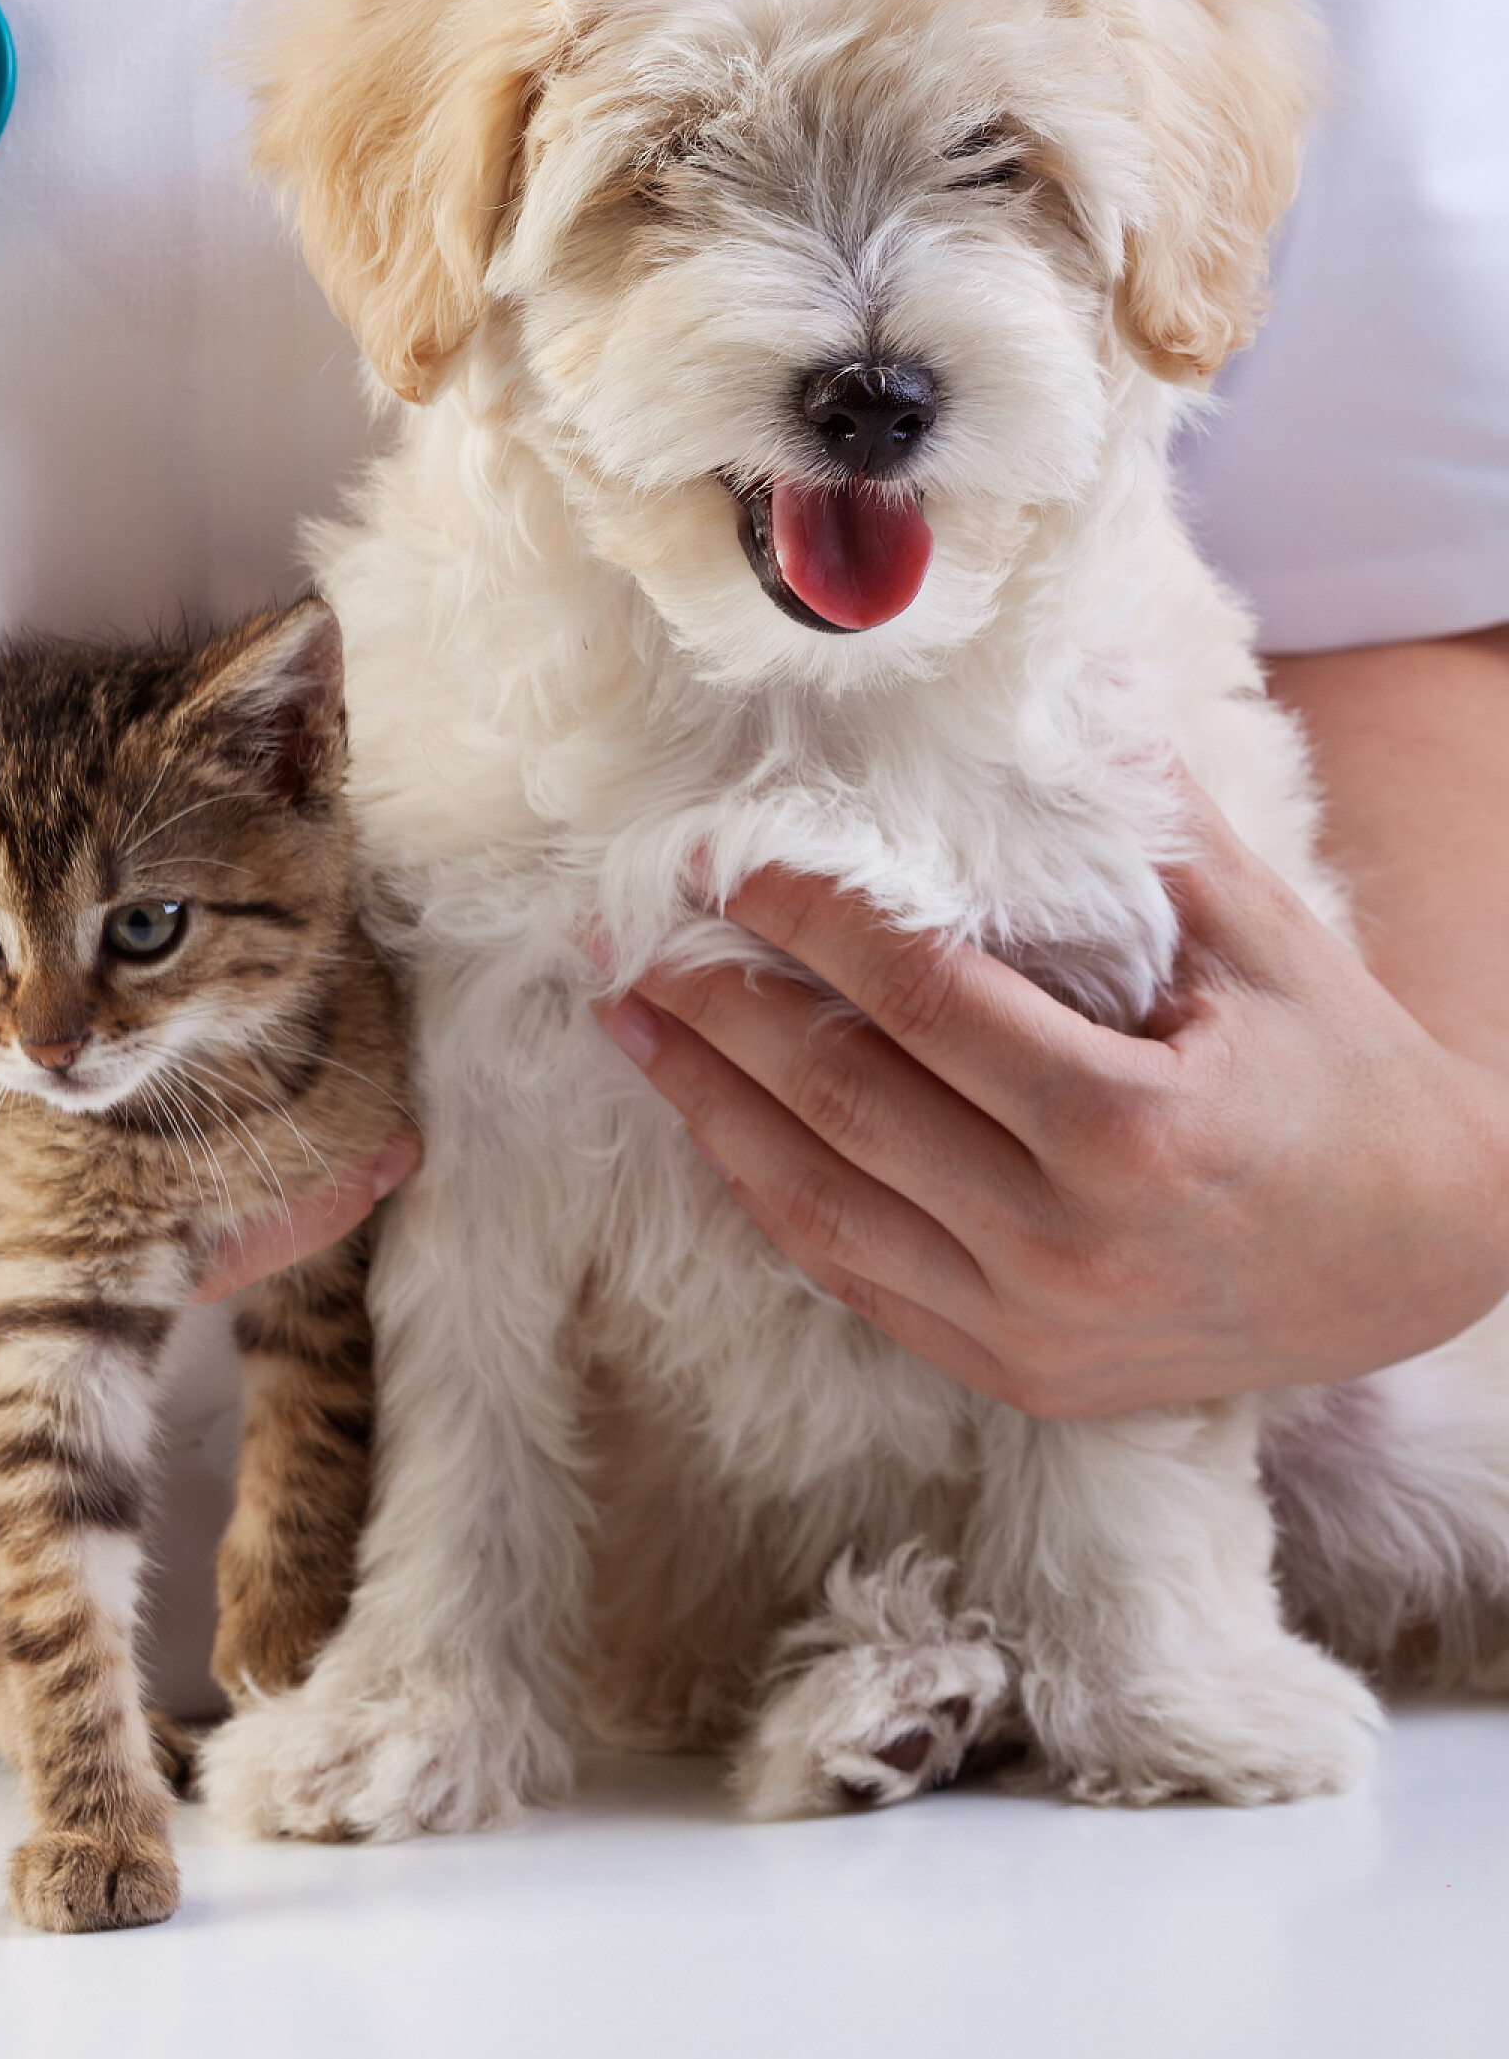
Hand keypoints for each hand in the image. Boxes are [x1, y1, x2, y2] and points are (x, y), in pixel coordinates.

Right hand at [0, 842, 416, 1396]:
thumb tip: (73, 745)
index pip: (179, 1195)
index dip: (301, 1170)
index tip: (397, 1146)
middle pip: (150, 1237)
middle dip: (240, 1170)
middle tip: (359, 1139)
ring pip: (87, 1261)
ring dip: (146, 1198)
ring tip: (217, 1140)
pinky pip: (16, 1286)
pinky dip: (56, 1226)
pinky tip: (74, 1172)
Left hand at [595, 775, 1508, 1416]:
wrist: (1430, 1262)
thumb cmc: (1348, 1082)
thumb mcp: (1264, 942)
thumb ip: (1146, 827)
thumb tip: (1062, 682)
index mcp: (1125, 1131)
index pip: (912, 1001)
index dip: (803, 922)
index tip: (724, 861)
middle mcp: (1061, 1246)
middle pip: (837, 1106)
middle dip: (716, 1007)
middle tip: (629, 930)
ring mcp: (1029, 1329)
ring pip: (817, 1210)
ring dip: (708, 1109)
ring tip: (633, 1025)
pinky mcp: (1014, 1376)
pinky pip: (854, 1282)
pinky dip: (772, 1198)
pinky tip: (717, 1128)